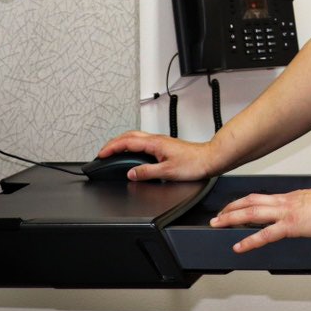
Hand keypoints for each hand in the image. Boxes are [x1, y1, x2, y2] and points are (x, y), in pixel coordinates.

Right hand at [96, 130, 218, 182]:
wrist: (209, 159)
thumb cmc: (194, 164)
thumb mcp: (167, 172)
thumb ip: (147, 172)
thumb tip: (131, 173)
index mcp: (154, 143)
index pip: (127, 142)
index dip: (112, 148)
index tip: (101, 154)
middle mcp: (156, 140)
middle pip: (129, 136)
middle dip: (114, 143)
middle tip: (103, 152)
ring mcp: (161, 142)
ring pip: (136, 137)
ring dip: (122, 143)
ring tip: (114, 151)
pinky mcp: (165, 146)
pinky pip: (143, 142)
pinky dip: (132, 146)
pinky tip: (133, 154)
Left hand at [210, 183, 310, 252]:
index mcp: (292, 198)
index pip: (264, 198)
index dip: (247, 203)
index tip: (237, 208)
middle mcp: (285, 202)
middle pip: (250, 202)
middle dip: (230, 208)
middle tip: (218, 216)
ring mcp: (286, 212)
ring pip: (250, 213)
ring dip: (231, 218)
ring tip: (218, 224)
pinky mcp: (290, 225)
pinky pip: (264, 234)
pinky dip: (249, 241)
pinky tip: (239, 246)